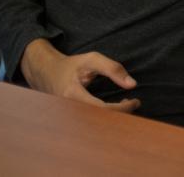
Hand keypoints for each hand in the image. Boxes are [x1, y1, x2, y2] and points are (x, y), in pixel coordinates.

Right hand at [20, 38, 139, 111]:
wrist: (47, 73)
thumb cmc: (72, 65)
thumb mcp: (92, 59)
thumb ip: (113, 69)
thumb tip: (132, 85)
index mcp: (73, 94)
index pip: (101, 109)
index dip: (121, 109)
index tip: (135, 101)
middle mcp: (70, 110)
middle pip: (100, 122)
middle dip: (120, 115)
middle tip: (133, 103)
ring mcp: (70, 117)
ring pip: (97, 125)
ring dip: (114, 116)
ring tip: (125, 103)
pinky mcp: (73, 119)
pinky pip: (93, 122)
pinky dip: (107, 117)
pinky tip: (114, 107)